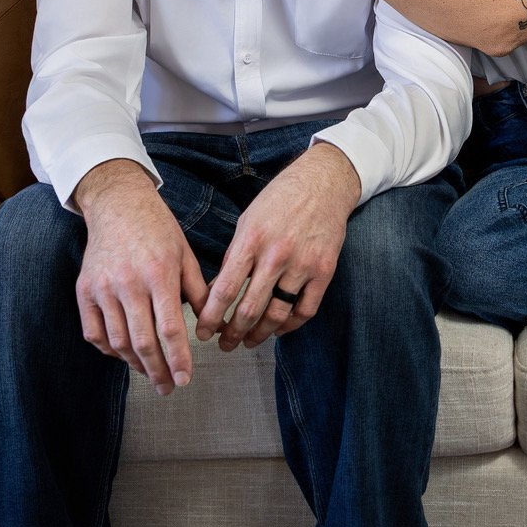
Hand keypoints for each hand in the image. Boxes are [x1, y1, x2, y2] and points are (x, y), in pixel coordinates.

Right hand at [74, 159, 209, 394]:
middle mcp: (128, 283)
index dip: (178, 359)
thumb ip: (197, 291)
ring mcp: (102, 288)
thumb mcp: (185, 254)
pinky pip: (93, 332)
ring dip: (135, 364)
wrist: (117, 205)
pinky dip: (109, 349)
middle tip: (167, 388)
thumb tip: (212, 327)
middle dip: (157, 371)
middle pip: (142, 342)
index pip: (170, 328)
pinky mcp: (83, 290)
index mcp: (159, 274)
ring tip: (150, 373)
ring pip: (118, 341)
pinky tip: (125, 355)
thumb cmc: (158, 230)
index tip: (185, 379)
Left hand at [197, 142, 361, 351]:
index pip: (225, 289)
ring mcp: (302, 264)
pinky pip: (305, 310)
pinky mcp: (324, 271)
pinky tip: (278, 329)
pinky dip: (289, 326)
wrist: (324, 183)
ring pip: (276, 315)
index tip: (202, 332)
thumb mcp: (248, 221)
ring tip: (248, 341)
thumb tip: (216, 292)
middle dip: (232, 334)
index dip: (210, 317)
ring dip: (259, 335)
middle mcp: (276, 255)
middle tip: (224, 344)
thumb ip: (234, 256)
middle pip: (249, 309)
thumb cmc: (280, 200)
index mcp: (251, 240)